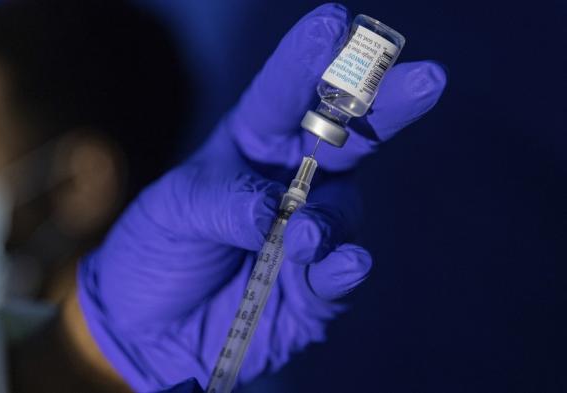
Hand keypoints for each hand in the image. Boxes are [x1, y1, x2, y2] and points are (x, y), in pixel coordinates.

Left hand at [77, 3, 445, 391]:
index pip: (284, 93)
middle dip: (384, 106)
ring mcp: (310, 233)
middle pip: (348, 136)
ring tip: (301, 236)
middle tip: (424, 79)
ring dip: (328, 219)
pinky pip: (340, 277)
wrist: (147, 327)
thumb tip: (279, 213)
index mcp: (254, 141)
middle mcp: (294, 179)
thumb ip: (224, 202)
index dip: (308, 61)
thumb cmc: (158, 248)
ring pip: (342, 211)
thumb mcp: (174, 210)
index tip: (332, 23)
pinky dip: (345, 270)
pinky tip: (347, 264)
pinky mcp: (316, 291)